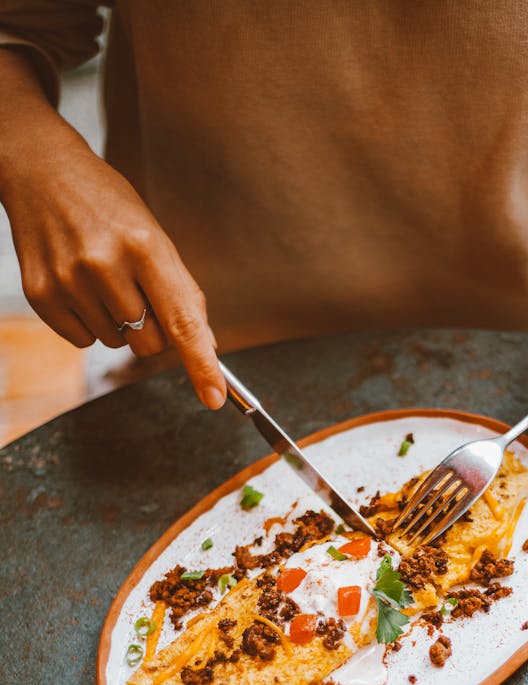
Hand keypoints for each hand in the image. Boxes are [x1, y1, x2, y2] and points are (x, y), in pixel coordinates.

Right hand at [0, 66, 224, 408]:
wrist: (42, 173)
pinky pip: (82, 342)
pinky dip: (89, 323)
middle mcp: (105, 264)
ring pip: (116, 344)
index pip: (181, 321)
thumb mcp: (154, 236)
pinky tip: (81, 286)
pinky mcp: (41, 294)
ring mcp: (69, 280)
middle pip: (149, 344)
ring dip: (118, 323)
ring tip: (103, 278)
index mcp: (145, 246)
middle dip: (152, 328)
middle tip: (136, 289)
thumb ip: (181, 292)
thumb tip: (206, 346)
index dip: (201, 364)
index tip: (214, 397)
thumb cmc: (108, 206)